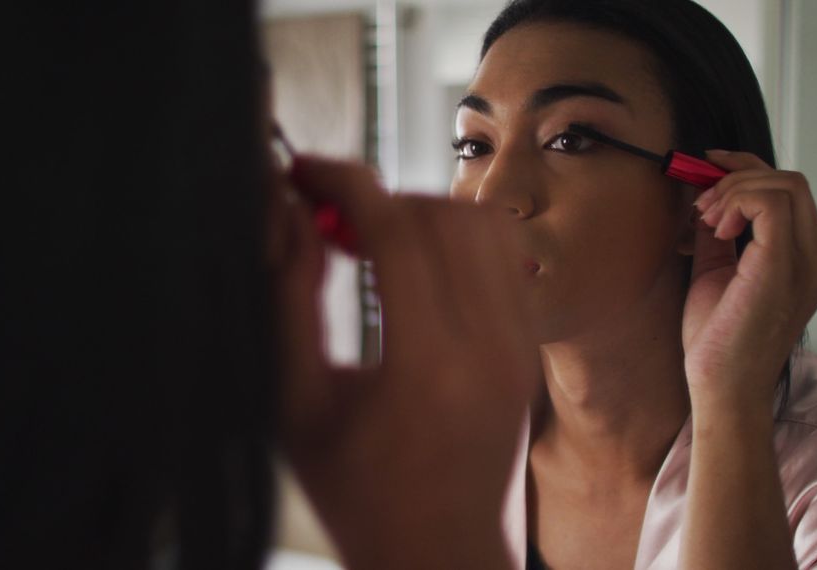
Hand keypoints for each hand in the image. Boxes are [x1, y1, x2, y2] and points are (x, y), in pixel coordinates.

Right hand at [270, 155, 539, 568]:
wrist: (440, 559)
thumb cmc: (359, 498)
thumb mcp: (298, 405)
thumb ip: (290, 301)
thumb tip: (287, 215)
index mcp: (426, 368)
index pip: (395, 229)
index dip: (343, 183)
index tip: (304, 171)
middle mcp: (489, 350)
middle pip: (442, 214)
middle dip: (376, 194)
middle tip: (326, 212)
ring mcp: (520, 349)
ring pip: (481, 225)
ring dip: (418, 211)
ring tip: (366, 240)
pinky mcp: (529, 351)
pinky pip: (501, 259)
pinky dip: (453, 239)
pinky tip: (409, 267)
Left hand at [686, 151, 816, 416]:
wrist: (722, 387)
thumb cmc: (718, 341)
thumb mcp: (716, 273)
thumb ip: (717, 236)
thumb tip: (703, 199)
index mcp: (803, 258)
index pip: (788, 192)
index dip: (746, 169)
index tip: (706, 167)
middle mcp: (815, 257)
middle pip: (790, 181)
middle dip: (736, 176)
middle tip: (701, 205)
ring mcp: (806, 261)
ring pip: (784, 184)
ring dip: (734, 189)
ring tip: (705, 220)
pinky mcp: (783, 267)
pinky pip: (771, 203)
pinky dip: (737, 202)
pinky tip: (716, 229)